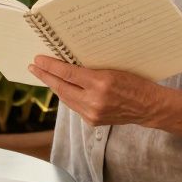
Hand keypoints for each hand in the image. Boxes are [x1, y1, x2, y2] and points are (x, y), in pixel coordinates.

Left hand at [28, 55, 162, 127]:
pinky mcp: (92, 121)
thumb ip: (90, 70)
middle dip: (45, 76)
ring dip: (55, 87)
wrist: (148, 107)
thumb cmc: (134, 83)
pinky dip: (67, 96)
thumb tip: (67, 64)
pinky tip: (62, 88)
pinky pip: (74, 106)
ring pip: (66, 98)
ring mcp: (92, 114)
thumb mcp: (113, 69)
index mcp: (101, 83)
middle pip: (62, 88)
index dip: (50, 66)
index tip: (38, 59)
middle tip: (33, 67)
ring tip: (44, 75)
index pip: (68, 73)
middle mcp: (94, 101)